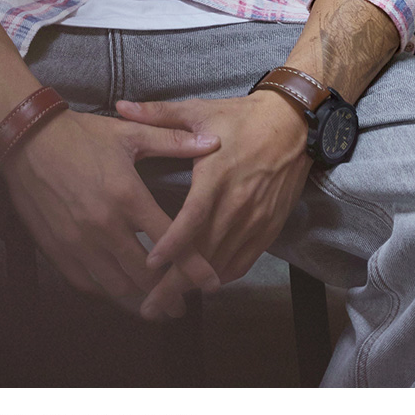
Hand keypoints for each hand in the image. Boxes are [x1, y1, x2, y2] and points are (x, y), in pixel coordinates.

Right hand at [0, 109, 221, 315]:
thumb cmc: (81, 135)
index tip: (212, 283)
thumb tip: (214, 141)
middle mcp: (105, 227)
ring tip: (156, 309)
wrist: (27, 141)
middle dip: (169, 295)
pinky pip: (88, 285)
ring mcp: (79, 242)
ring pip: (117, 287)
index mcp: (128, 197)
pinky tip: (119, 295)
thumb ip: (174, 142)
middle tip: (184, 304)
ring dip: (140, 302)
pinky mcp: (58, 250)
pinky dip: (108, 294)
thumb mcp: (130, 134)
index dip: (194, 267)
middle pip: (145, 276)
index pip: (170, 242)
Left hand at [116, 92, 311, 319]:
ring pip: (223, 261)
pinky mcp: (269, 226)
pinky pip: (245, 260)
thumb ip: (157, 115)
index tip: (150, 265)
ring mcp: (256, 218)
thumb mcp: (199, 110)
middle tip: (150, 306)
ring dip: (197, 285)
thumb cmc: (241, 116)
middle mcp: (237, 203)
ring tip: (169, 304)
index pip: (192, 219)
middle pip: (204, 251)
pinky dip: (224, 274)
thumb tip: (120, 107)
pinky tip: (205, 285)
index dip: (171, 245)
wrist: (294, 123)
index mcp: (216, 175)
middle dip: (176, 282)